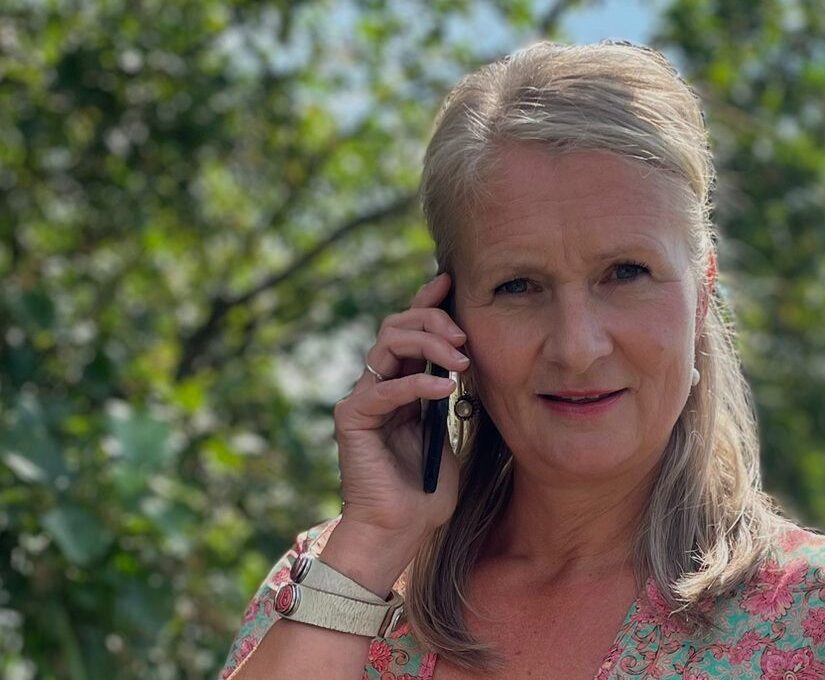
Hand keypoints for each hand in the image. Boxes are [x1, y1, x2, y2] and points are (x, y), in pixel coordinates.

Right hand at [331, 272, 465, 550]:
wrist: (399, 532)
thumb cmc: (426, 494)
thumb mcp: (449, 437)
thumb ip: (453, 402)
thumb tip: (472, 364)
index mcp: (400, 386)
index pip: (410, 331)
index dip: (428, 302)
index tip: (452, 281)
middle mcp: (377, 386)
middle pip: (396, 326)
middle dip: (433, 321)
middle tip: (465, 338)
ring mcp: (362, 400)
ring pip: (386, 344)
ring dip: (427, 343)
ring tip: (460, 360)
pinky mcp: (352, 419)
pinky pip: (384, 388)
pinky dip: (416, 383)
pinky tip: (444, 389)